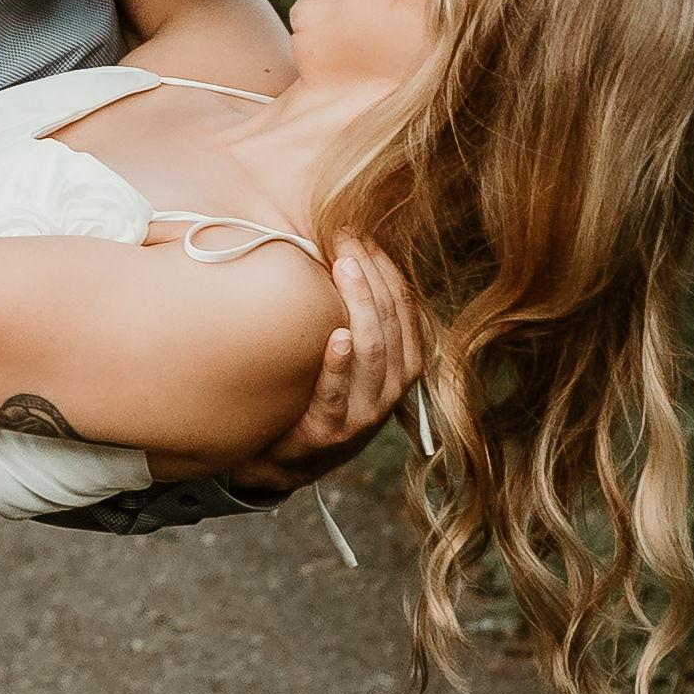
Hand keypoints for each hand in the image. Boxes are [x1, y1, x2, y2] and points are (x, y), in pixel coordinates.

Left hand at [240, 235, 425, 487]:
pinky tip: (337, 336)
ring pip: (375, 350)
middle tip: (345, 238)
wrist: (288, 459)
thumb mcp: (353, 360)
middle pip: (391, 320)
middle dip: (371, 274)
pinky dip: (340, 364)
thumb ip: (360, 318)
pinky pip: (340, 393)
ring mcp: (367, 411)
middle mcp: (394, 387)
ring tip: (343, 268)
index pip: (405, 305)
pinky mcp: (334, 430)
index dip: (386, 267)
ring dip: (360, 304)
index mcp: (404, 363)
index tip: (361, 234)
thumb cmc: (320, 395)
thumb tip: (348, 253)